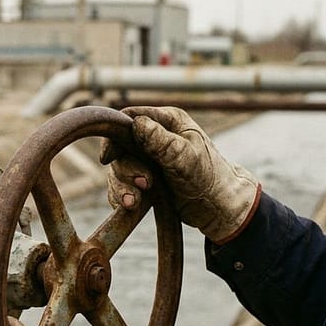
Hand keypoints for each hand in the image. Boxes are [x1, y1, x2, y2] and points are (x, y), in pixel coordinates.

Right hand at [104, 106, 260, 243]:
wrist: (217, 207)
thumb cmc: (209, 177)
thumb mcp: (185, 157)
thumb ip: (160, 140)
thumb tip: (136, 123)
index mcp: (167, 122)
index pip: (130, 118)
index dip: (114, 136)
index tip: (108, 157)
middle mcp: (154, 137)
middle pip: (121, 147)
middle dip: (127, 170)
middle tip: (145, 184)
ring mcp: (147, 160)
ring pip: (118, 170)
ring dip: (123, 187)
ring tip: (134, 203)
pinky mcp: (143, 180)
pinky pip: (120, 186)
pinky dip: (122, 197)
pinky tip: (131, 206)